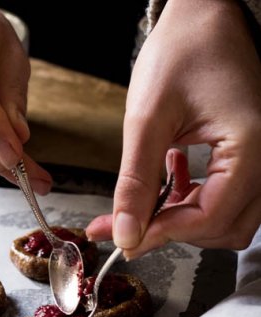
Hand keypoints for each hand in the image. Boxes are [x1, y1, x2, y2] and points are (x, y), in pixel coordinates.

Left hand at [87, 0, 260, 256]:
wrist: (206, 16)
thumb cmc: (183, 51)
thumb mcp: (147, 119)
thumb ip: (135, 183)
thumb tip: (124, 234)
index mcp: (251, 145)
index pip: (211, 217)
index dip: (164, 234)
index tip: (125, 239)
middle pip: (225, 228)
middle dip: (173, 232)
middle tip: (129, 223)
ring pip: (229, 220)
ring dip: (186, 220)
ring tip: (151, 198)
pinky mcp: (252, 155)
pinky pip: (230, 199)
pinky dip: (196, 202)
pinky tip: (172, 178)